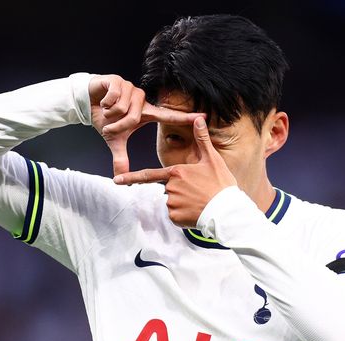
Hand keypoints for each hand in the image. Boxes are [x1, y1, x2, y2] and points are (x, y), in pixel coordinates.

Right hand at [88, 74, 200, 175]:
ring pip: (123, 108)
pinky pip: (114, 97)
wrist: (87, 102)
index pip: (169, 115)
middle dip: (118, 125)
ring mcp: (131, 88)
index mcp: (145, 112)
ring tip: (107, 110)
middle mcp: (142, 99)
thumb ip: (120, 157)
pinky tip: (103, 101)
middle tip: (110, 125)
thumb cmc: (105, 119)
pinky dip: (105, 103)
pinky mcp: (118, 80)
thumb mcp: (114, 139)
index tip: (203, 117)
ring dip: (110, 114)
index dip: (185, 117)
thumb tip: (119, 178)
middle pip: (133, 117)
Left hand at [114, 117, 237, 227]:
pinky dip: (184, 215)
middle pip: (168, 189)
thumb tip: (199, 118)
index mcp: (176, 173)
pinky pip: (175, 216)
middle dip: (180, 191)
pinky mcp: (175, 218)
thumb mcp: (212, 159)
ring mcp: (172, 204)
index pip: (148, 175)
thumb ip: (202, 139)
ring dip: (183, 203)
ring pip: (172, 202)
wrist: (227, 211)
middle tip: (199, 192)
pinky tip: (196, 212)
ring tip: (200, 202)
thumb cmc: (220, 184)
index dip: (131, 177)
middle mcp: (170, 188)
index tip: (117, 180)